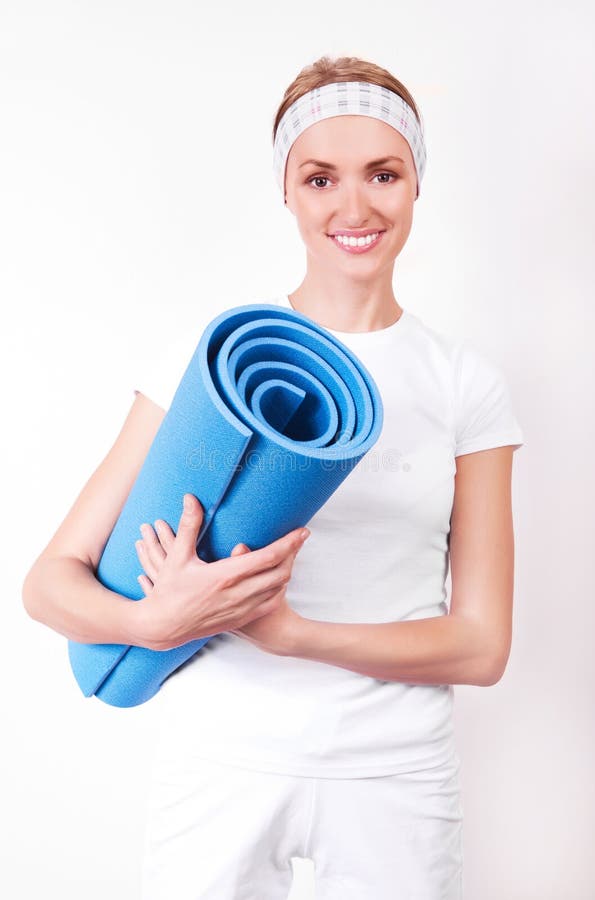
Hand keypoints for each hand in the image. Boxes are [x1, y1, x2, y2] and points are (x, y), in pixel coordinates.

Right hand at [134, 493, 308, 650]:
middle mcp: (238, 594)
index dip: (289, 543)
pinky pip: (268, 604)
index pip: (268, 557)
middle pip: (280, 572)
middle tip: (299, 538)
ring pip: (277, 589)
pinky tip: (276, 580)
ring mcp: (241, 609)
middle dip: (294, 553)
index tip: (302, 530)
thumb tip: (191, 498)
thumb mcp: (177, 556)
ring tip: (289, 555)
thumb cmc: (168, 590)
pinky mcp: (239, 620)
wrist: (163, 627)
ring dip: (287, 570)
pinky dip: (277, 590)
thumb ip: (189, 525)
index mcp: (226, 575)